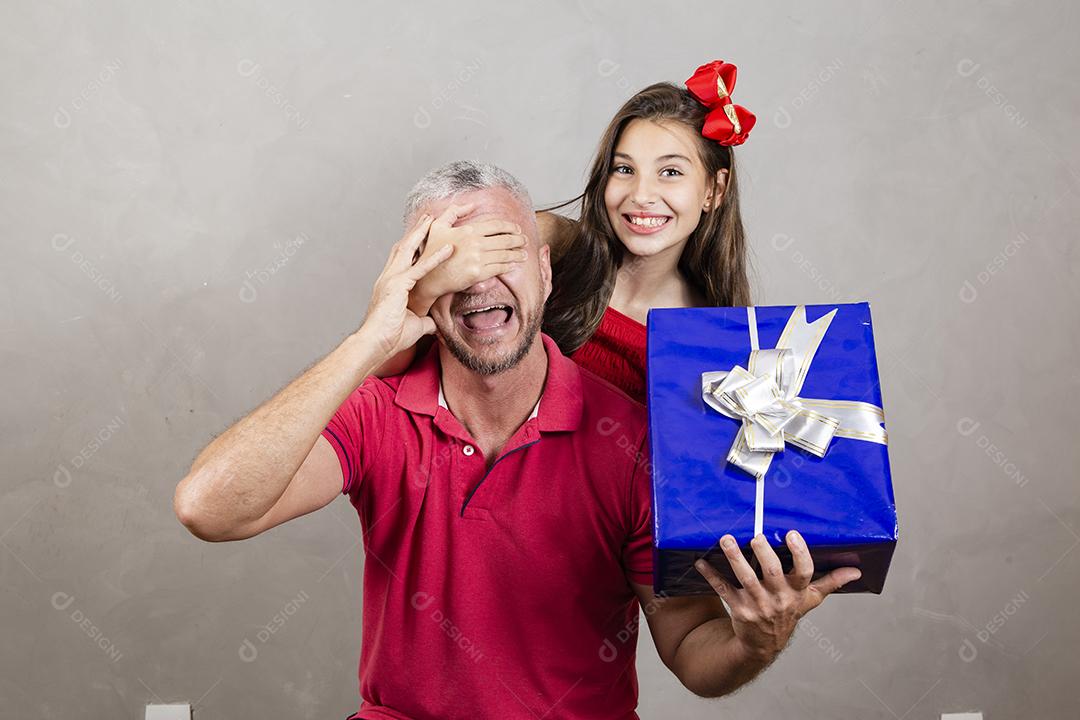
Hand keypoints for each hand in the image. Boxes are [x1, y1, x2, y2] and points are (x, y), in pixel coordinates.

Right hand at [361, 213, 453, 357]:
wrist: (375, 344)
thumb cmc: (391, 337)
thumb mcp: (414, 326)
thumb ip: (424, 322)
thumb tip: (433, 325)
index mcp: (390, 284)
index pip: (402, 258)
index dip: (413, 244)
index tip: (423, 233)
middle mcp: (388, 277)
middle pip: (403, 246)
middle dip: (417, 230)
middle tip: (429, 216)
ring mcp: (391, 279)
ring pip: (408, 249)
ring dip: (423, 233)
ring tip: (436, 220)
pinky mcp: (398, 286)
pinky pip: (420, 268)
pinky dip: (435, 257)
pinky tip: (449, 248)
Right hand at [408, 203, 527, 314]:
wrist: (428, 277)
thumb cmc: (431, 251)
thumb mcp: (438, 226)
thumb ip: (453, 212)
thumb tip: (470, 205)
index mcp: (468, 230)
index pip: (496, 225)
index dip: (510, 227)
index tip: (517, 229)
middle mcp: (475, 243)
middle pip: (505, 239)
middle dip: (518, 240)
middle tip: (524, 241)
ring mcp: (477, 258)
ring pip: (505, 254)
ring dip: (517, 254)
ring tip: (524, 254)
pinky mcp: (478, 273)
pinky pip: (499, 268)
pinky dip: (509, 266)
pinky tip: (513, 265)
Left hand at [694, 531, 861, 662]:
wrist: (763, 645)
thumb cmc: (787, 613)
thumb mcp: (810, 600)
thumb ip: (830, 583)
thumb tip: (856, 571)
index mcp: (797, 593)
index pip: (804, 573)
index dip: (799, 553)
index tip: (791, 534)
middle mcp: (778, 599)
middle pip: (772, 572)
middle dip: (763, 553)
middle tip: (755, 536)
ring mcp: (757, 605)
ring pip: (745, 578)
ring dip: (734, 558)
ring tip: (726, 539)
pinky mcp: (738, 608)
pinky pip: (723, 589)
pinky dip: (711, 575)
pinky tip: (700, 562)